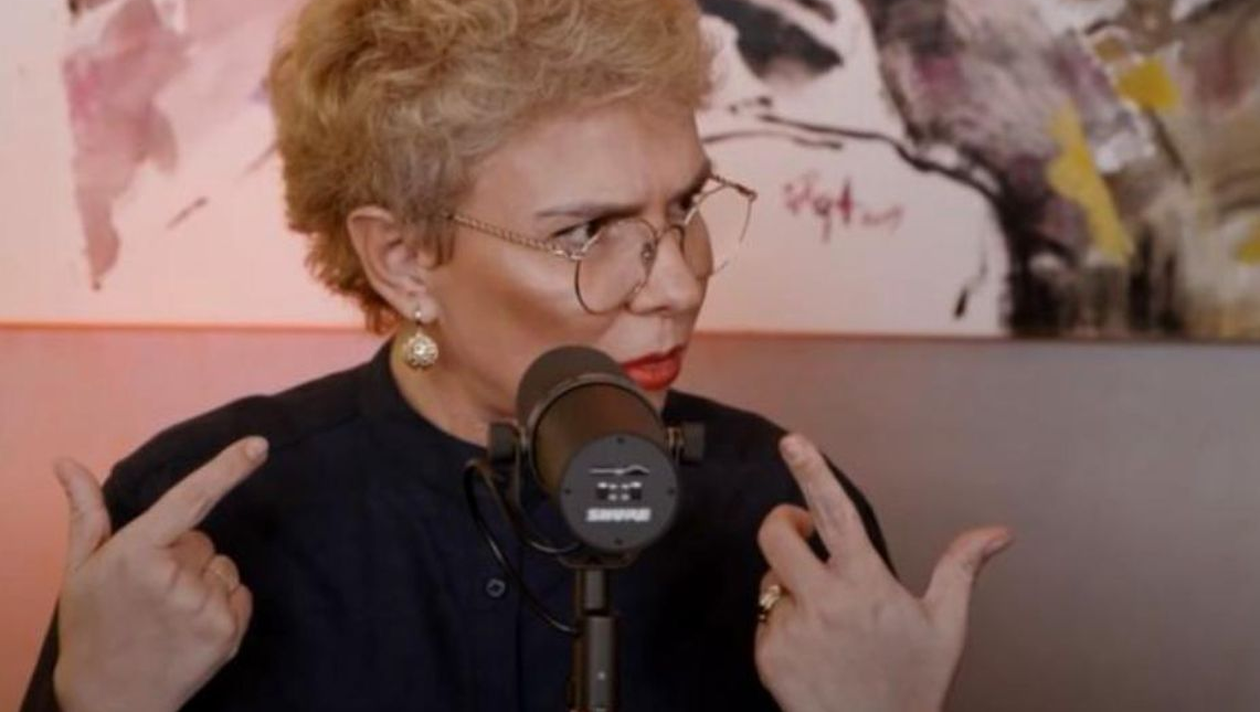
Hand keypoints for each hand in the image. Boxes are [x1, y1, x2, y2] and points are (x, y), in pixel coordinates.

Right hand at [51, 437, 268, 711]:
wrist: (109, 700)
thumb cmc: (93, 627)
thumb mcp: (81, 569)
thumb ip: (86, 512)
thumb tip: (66, 461)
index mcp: (135, 552)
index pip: (190, 499)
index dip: (227, 468)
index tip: (258, 444)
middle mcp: (173, 578)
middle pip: (204, 540)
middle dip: (183, 557)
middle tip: (150, 592)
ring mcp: (203, 606)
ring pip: (224, 567)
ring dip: (204, 583)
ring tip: (168, 614)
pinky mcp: (227, 631)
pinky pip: (240, 594)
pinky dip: (222, 606)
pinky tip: (189, 629)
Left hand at [754, 434, 1012, 711]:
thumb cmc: (912, 687)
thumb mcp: (945, 626)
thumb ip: (961, 569)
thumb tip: (996, 533)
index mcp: (866, 585)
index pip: (836, 514)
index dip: (813, 471)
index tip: (793, 441)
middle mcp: (825, 602)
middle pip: (776, 536)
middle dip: (784, 523)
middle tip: (801, 530)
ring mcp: (792, 628)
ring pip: (771, 580)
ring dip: (789, 587)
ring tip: (826, 622)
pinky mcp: (768, 654)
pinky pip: (764, 620)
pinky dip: (782, 626)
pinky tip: (812, 650)